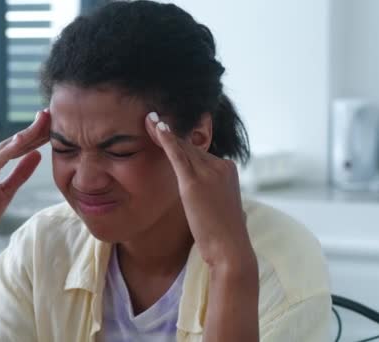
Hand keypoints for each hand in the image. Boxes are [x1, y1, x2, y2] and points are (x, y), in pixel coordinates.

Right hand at [0, 109, 50, 249]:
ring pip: (6, 147)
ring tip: (41, 121)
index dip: (34, 134)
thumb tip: (37, 155)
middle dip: (32, 129)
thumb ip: (20, 173)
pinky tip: (22, 140)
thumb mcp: (7, 192)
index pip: (16, 145)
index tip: (52, 124)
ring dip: (25, 134)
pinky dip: (9, 150)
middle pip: (12, 142)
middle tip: (50, 114)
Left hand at [145, 112, 253, 266]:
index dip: (180, 143)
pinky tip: (156, 126)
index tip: (165, 130)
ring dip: (163, 131)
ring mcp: (209, 172)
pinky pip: (178, 155)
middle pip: (191, 147)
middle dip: (170, 134)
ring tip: (148, 118)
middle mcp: (221, 166)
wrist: (230, 249)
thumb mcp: (219, 207)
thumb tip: (206, 197)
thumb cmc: (223, 234)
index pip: (200, 153)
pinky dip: (166, 139)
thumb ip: (212, 194)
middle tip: (151, 118)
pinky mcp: (195, 182)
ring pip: (183, 147)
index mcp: (227, 170)